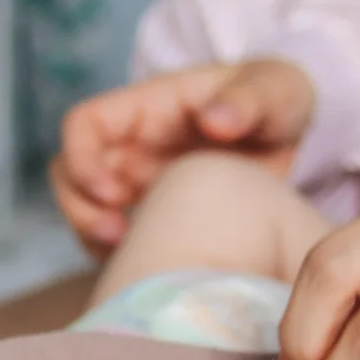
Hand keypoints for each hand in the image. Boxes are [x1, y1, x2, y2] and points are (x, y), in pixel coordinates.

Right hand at [50, 58, 316, 254]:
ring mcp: (136, 182)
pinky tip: (157, 271)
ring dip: (93, 235)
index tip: (114, 195)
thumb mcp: (275, 88)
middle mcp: (130, 146)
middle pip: (69, 173)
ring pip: (84, 209)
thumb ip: (249, 98)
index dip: (83, 160)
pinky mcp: (151, 215)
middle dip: (81, 208)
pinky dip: (122, 258)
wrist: (289, 135)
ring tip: (132, 256)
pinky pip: (114, 240)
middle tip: (118, 237)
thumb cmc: (275, 99)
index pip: (83, 125)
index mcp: (146, 108)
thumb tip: (214, 120)